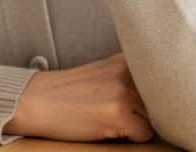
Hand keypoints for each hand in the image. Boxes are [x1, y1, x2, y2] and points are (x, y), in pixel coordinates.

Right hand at [6, 54, 153, 142]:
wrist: (33, 101)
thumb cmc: (64, 92)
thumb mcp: (100, 72)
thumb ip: (127, 76)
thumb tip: (162, 92)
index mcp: (122, 59)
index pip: (162, 77)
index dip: (158, 92)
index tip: (153, 96)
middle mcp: (125, 71)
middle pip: (162, 99)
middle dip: (149, 109)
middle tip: (121, 110)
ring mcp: (123, 92)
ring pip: (155, 117)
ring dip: (141, 122)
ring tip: (112, 118)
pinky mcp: (119, 114)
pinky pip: (144, 134)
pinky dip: (131, 136)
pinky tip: (109, 128)